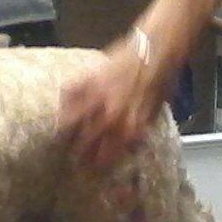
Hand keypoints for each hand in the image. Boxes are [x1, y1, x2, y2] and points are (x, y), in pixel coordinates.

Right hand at [58, 33, 165, 170]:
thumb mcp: (154, 112)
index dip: (99, 165)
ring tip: (61, 136)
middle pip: (86, 142)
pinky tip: (64, 104)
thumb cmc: (160, 81)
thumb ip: (139, 129)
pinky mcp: (89, 79)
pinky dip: (65, 100)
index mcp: (129, 128)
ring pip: (72, 121)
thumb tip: (128, 143)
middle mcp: (111, 116)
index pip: (108, 155)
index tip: (94, 169)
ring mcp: (97, 97)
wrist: (154, 51)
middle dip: (78, 154)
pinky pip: (69, 93)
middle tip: (74, 158)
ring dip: (65, 131)